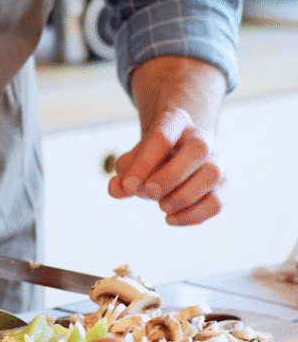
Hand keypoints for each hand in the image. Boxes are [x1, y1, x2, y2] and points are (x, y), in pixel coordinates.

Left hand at [108, 107, 226, 224]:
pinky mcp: (222, 185)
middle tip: (150, 192)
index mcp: (175, 123)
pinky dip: (194, 215)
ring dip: (184, 196)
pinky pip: (218, 201)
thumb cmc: (148, 162)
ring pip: (213, 174)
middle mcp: (201, 138)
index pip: (163, 136)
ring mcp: (216, 161)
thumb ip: (122, 176)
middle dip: (171, 176)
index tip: (128, 185)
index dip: (144, 163)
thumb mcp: (129, 164)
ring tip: (162, 206)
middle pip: (198, 149)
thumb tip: (117, 188)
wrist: (172, 160)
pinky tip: (170, 219)